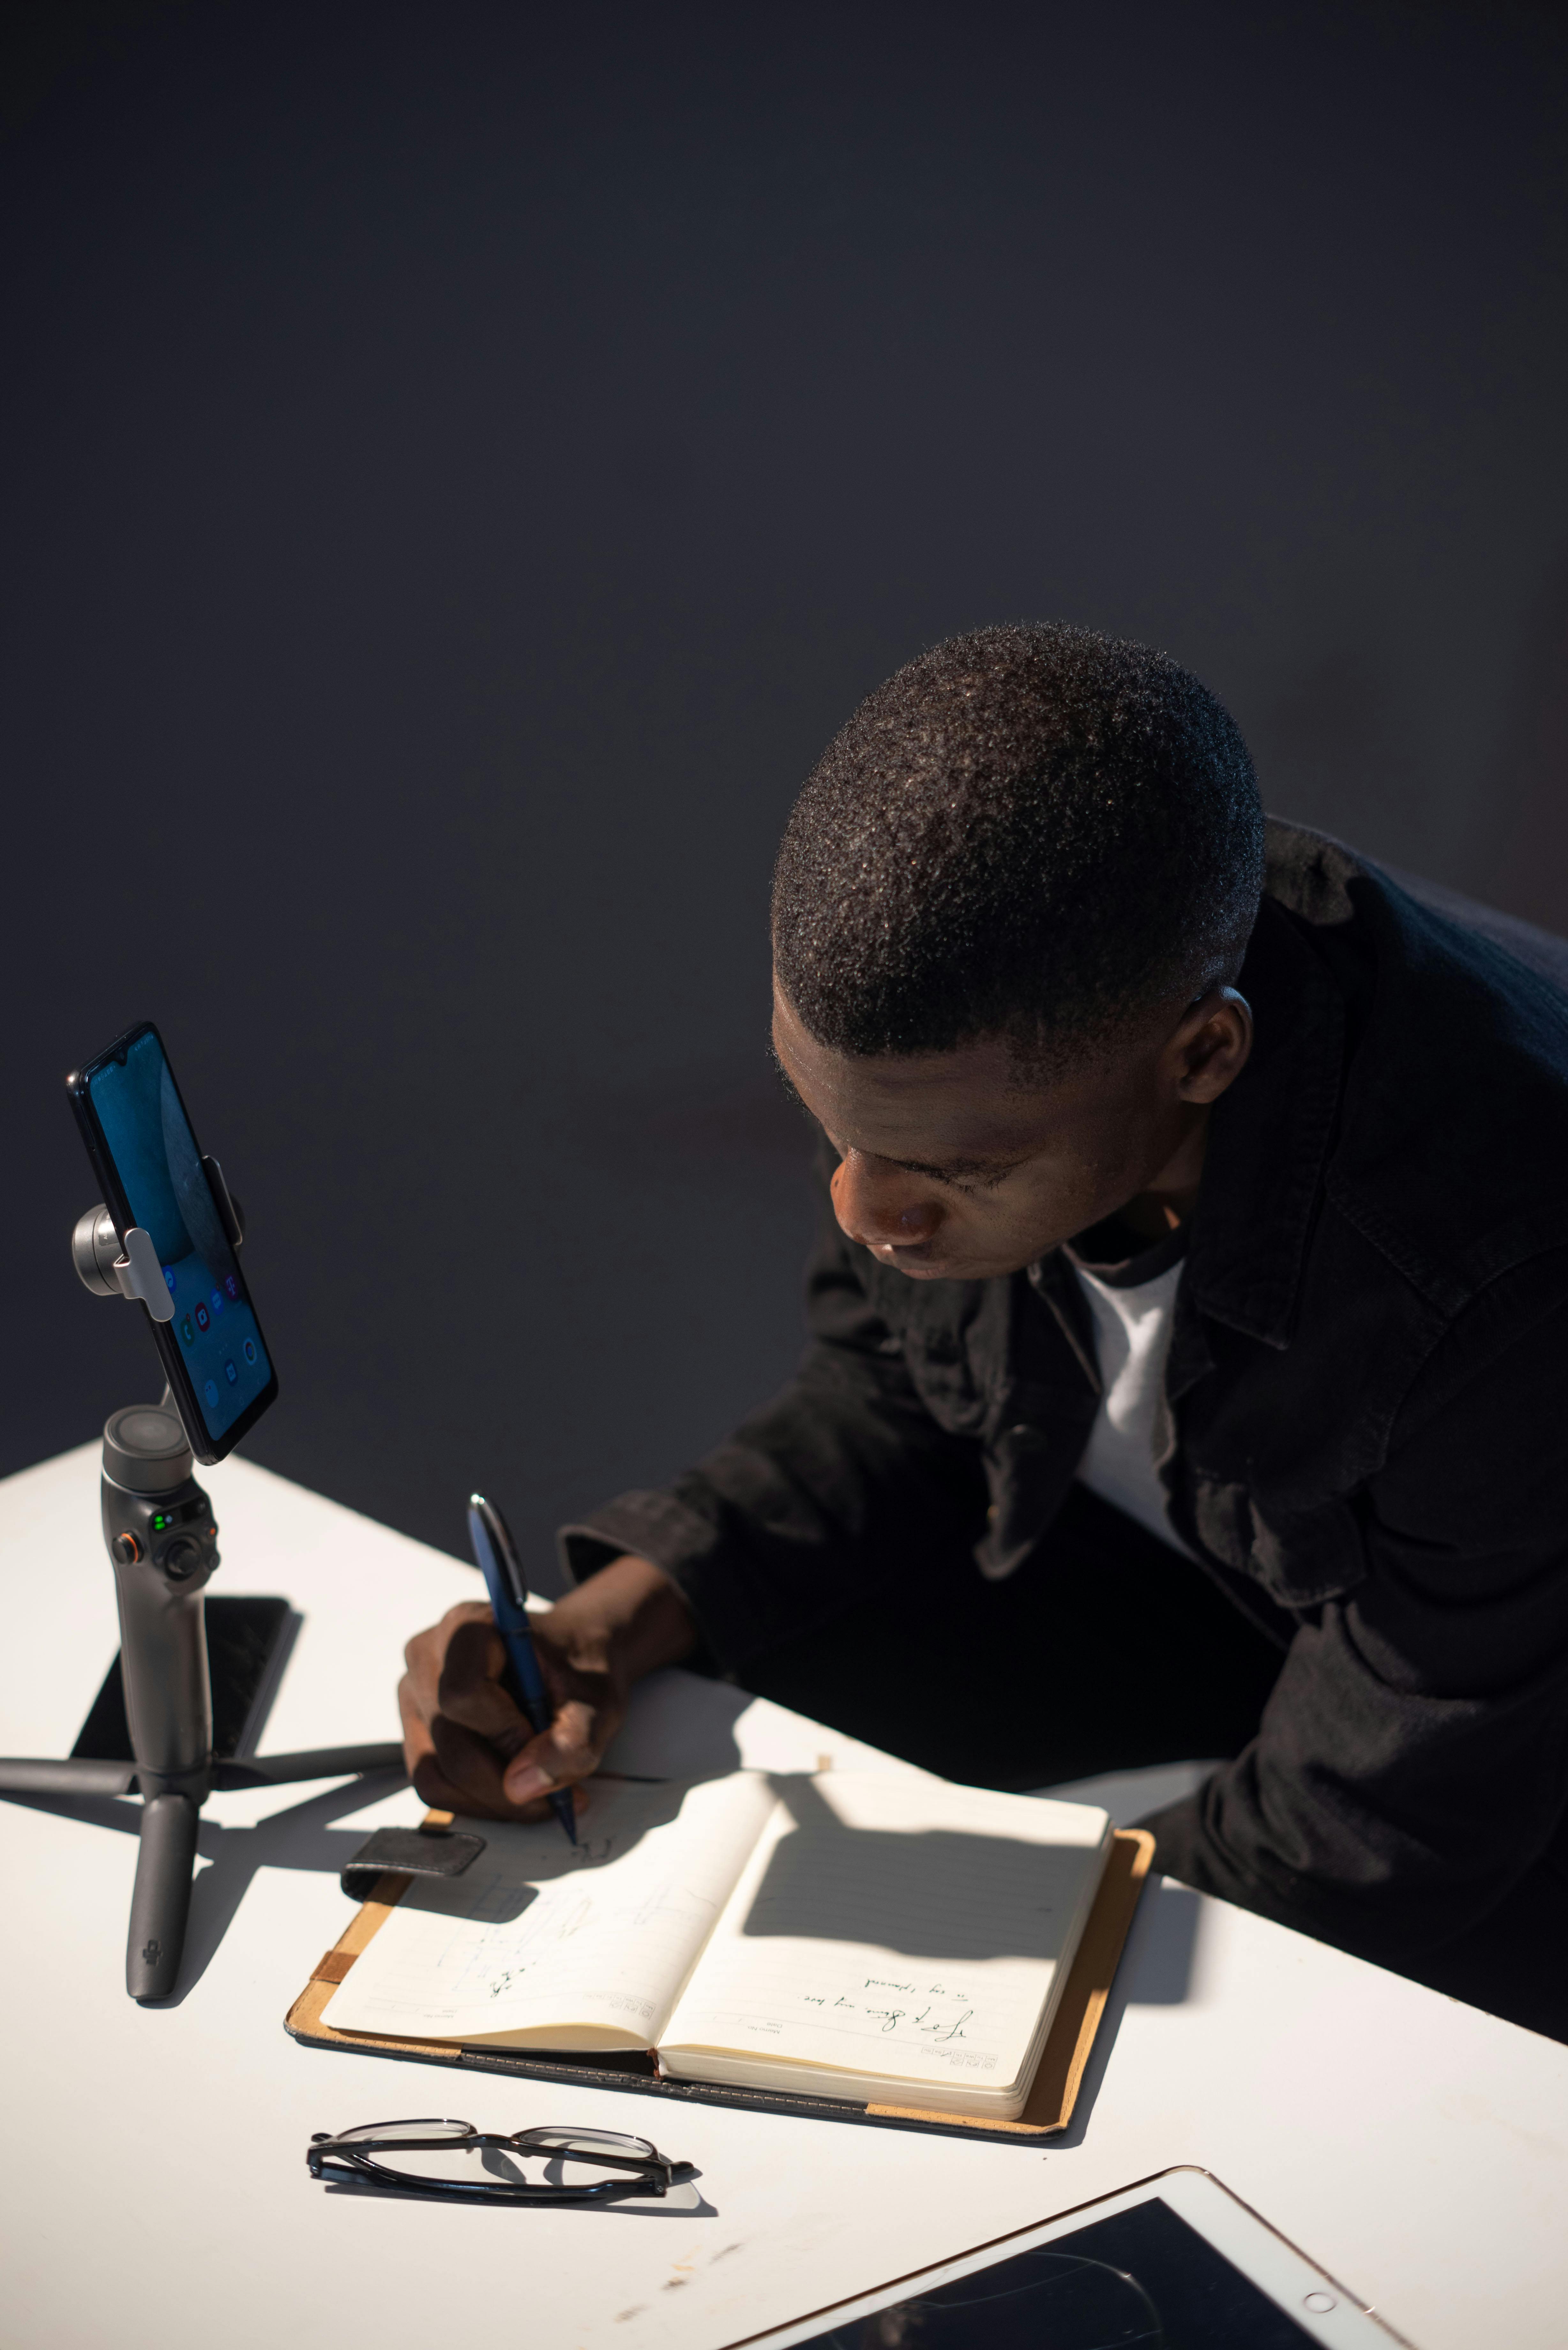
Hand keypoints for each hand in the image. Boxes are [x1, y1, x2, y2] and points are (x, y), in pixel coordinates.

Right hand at [397, 1553, 696, 1821]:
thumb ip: (569, 1743)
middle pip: (451, 1746)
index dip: (505, 1733)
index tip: (545, 1742)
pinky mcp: (414, 1727)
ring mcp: (414, 1693)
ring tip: (537, 1793)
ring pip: (435, 1774)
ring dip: (491, 1799)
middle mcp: (428, 1656)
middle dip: (506, 1785)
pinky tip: (513, 1786)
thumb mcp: (597, 1705)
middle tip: (556, 1795)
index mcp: (468, 1626)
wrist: (573, 1658)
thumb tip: (520, 1787)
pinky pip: (431, 1782)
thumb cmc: (582, 1671)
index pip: (464, 1694)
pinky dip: (474, 1799)